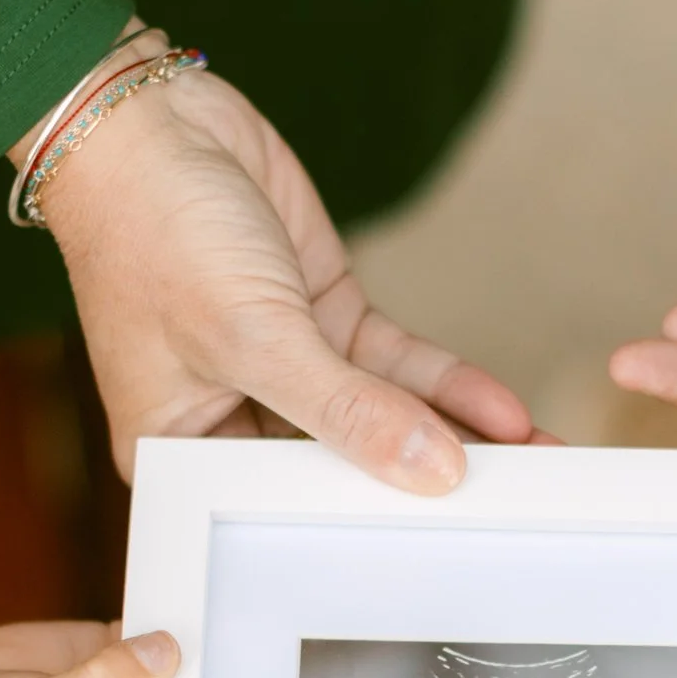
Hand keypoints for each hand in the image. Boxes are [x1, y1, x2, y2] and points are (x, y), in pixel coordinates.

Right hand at [25, 42, 541, 491]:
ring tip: (533, 471)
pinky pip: (394, 365)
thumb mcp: (252, 337)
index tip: (443, 559)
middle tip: (511, 519)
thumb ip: (346, 411)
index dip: (361, 537)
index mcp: (183, 452)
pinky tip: (505, 414)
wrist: (143, 119)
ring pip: (381, 416)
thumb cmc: (151, 233)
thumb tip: (433, 472)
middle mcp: (233, 419)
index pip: (283, 514)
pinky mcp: (323, 316)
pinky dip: (447, 384)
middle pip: (341, 471)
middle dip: (423, 489)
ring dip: (453, 436)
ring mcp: (286, 366)